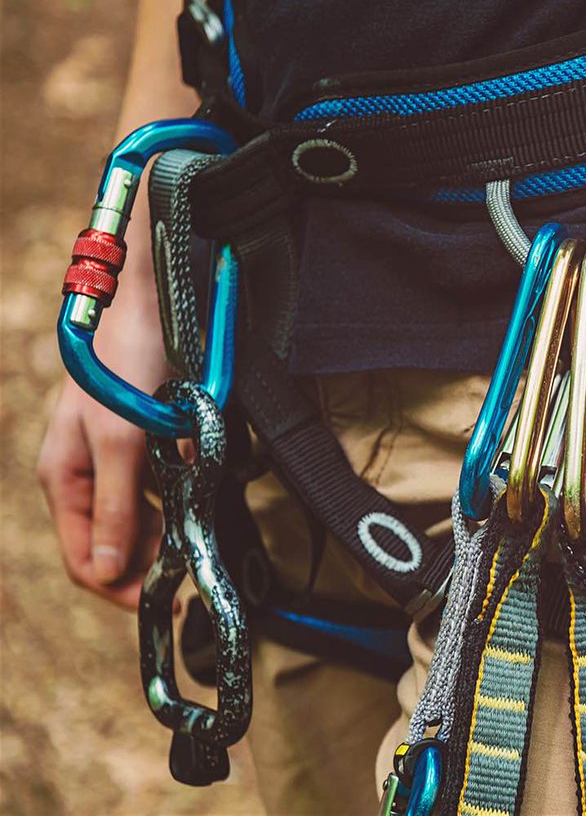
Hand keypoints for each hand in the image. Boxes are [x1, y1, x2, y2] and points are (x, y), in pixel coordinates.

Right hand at [38, 298, 170, 609]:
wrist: (152, 304)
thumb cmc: (127, 365)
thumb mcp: (121, 440)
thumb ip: (116, 506)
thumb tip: (107, 571)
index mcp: (66, 479)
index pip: (85, 560)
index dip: (119, 589)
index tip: (162, 604)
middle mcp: (85, 475)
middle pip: (110, 545)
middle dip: (144, 567)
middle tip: (188, 581)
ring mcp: (114, 460)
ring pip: (136, 521)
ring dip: (162, 541)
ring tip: (193, 549)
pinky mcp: (143, 443)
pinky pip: (156, 492)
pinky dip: (174, 507)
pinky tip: (196, 508)